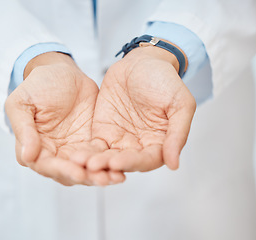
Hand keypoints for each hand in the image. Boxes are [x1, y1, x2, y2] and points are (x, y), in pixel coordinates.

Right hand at [5, 52, 124, 185]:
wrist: (61, 72)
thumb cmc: (37, 86)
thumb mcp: (21, 103)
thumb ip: (24, 129)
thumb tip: (27, 156)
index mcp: (35, 148)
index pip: (47, 166)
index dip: (62, 171)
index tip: (78, 173)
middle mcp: (55, 154)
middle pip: (70, 173)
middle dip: (86, 177)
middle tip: (103, 179)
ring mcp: (74, 150)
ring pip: (87, 169)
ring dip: (101, 174)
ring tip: (116, 177)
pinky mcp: (92, 142)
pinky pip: (101, 155)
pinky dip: (111, 162)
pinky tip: (123, 165)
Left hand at [85, 46, 195, 172]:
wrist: (142, 62)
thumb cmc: (165, 80)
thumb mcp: (180, 104)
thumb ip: (177, 133)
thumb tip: (174, 164)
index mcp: (159, 143)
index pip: (147, 160)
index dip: (132, 163)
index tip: (117, 163)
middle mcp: (138, 146)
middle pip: (123, 163)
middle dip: (108, 165)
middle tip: (93, 166)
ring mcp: (119, 140)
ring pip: (106, 157)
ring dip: (94, 162)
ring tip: (81, 163)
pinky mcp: (103, 132)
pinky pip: (94, 146)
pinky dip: (86, 151)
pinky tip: (75, 155)